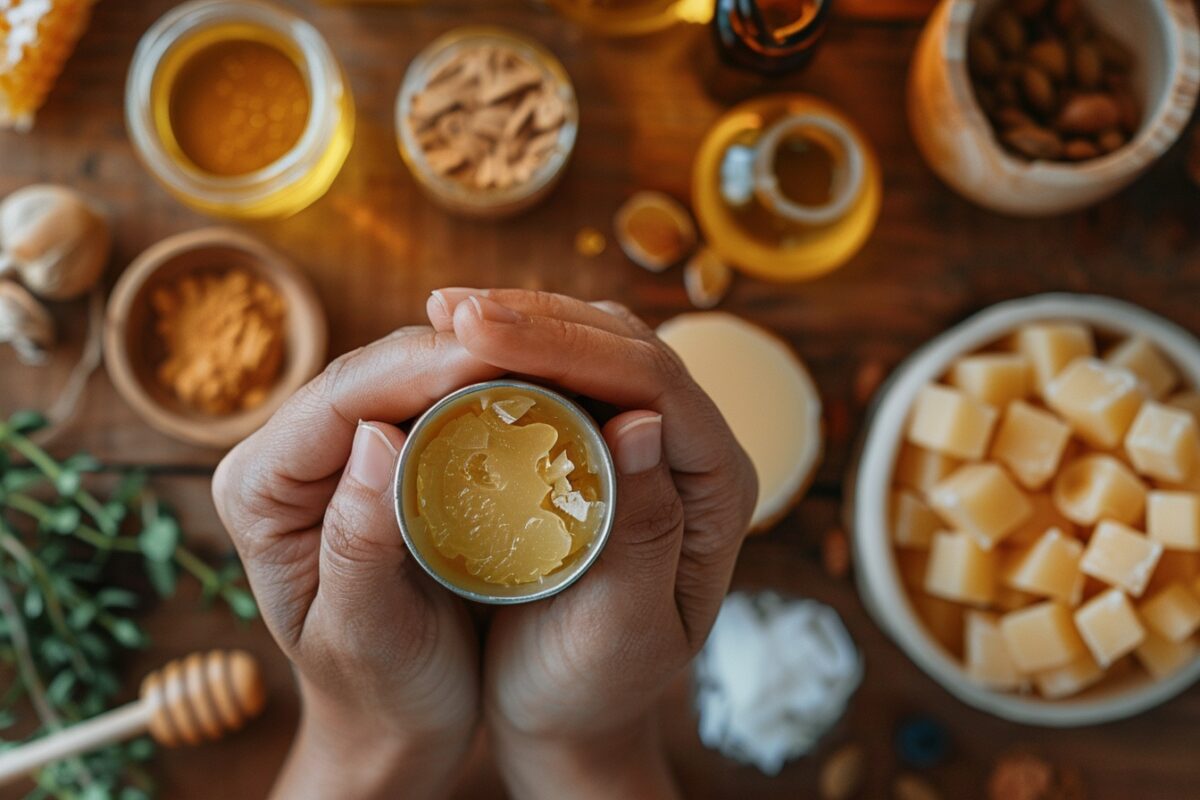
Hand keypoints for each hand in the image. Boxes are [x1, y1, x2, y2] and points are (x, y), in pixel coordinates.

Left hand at [212, 328, 500, 799]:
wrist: (397, 720)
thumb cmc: (379, 690)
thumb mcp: (367, 631)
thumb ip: (358, 539)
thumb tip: (376, 434)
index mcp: (258, 491)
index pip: (334, 401)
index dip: (413, 366)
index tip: (492, 353)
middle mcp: (284, 457)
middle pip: (368, 373)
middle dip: (450, 350)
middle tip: (538, 341)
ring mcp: (332, 453)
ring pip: (403, 377)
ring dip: (471, 361)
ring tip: (544, 351)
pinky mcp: (378, 459)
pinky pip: (429, 402)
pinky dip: (479, 389)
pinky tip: (530, 382)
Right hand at [426, 289, 758, 798]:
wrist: (570, 709)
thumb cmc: (592, 686)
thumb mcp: (620, 629)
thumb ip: (644, 530)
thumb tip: (642, 420)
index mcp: (718, 487)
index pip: (656, 385)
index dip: (569, 348)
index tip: (480, 333)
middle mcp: (693, 449)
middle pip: (628, 347)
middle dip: (539, 319)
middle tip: (449, 310)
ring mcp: (651, 438)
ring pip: (598, 344)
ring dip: (524, 319)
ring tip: (445, 312)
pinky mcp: (607, 440)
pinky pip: (568, 370)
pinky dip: (516, 347)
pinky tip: (461, 340)